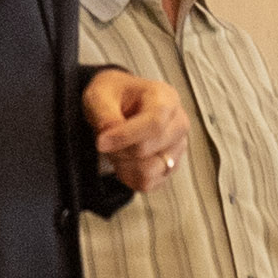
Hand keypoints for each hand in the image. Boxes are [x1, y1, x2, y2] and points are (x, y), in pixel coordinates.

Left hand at [87, 69, 186, 193]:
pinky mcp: (170, 168)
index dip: (125, 136)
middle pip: (147, 149)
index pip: (154, 123)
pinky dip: (129, 175)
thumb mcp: (99, 95)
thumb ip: (104, 113)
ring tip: (116, 147)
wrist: (117, 106)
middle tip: (105, 139)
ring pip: (149, 170)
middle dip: (119, 148)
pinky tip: (123, 158)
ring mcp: (177, 148)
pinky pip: (148, 183)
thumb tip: (110, 134)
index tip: (101, 141)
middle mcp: (178, 124)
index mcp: (166, 98)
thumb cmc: (114, 97)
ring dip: (123, 163)